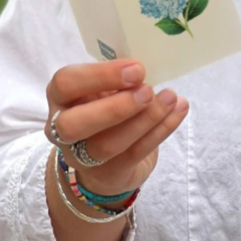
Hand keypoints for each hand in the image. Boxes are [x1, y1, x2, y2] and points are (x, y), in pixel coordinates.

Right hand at [45, 59, 188, 196]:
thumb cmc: (106, 106)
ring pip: (107, 144)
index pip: (66, 83)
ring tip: (170, 98)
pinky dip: (161, 130)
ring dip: (144, 119)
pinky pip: (135, 153)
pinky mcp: (110, 173)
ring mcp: (83, 157)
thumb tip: (145, 66)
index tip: (136, 69)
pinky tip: (179, 110)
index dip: (99, 76)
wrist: (105, 160)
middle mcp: (62, 129)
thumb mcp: (104, 86)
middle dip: (115, 107)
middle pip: (74, 124)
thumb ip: (117, 77)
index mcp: (61, 97)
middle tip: (148, 90)